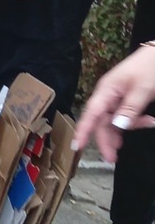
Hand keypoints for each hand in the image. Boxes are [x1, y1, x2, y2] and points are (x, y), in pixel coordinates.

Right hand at [76, 41, 154, 158]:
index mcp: (107, 90)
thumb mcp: (143, 88)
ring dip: (129, 128)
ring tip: (148, 124)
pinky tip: (149, 120)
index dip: (83, 131)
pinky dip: (137, 121)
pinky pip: (126, 116)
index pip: (91, 114)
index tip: (76, 146)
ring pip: (115, 121)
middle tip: (113, 158)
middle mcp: (108, 95)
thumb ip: (130, 108)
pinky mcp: (127, 100)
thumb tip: (117, 126)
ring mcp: (117, 97)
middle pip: (102, 122)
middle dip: (108, 139)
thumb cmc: (150, 66)